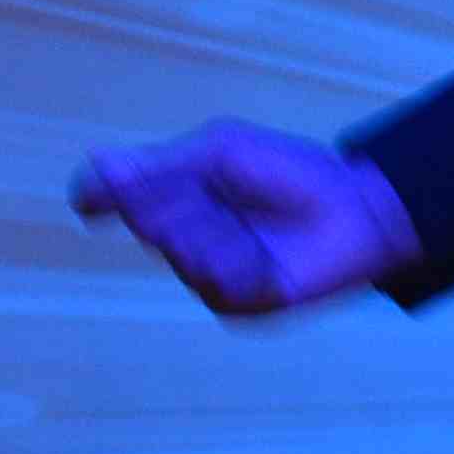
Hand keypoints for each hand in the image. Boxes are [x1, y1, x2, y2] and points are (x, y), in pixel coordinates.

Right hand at [70, 120, 419, 317]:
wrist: (356, 209)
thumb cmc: (291, 173)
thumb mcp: (222, 151)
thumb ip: (162, 163)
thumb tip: (98, 162)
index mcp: (174, 198)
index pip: (120, 200)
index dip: (110, 194)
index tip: (104, 191)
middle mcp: (183, 238)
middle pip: (150, 224)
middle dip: (177, 202)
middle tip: (210, 189)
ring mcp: (208, 274)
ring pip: (182, 255)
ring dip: (214, 230)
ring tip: (247, 220)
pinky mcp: (237, 302)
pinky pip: (217, 284)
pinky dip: (237, 260)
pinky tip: (258, 250)